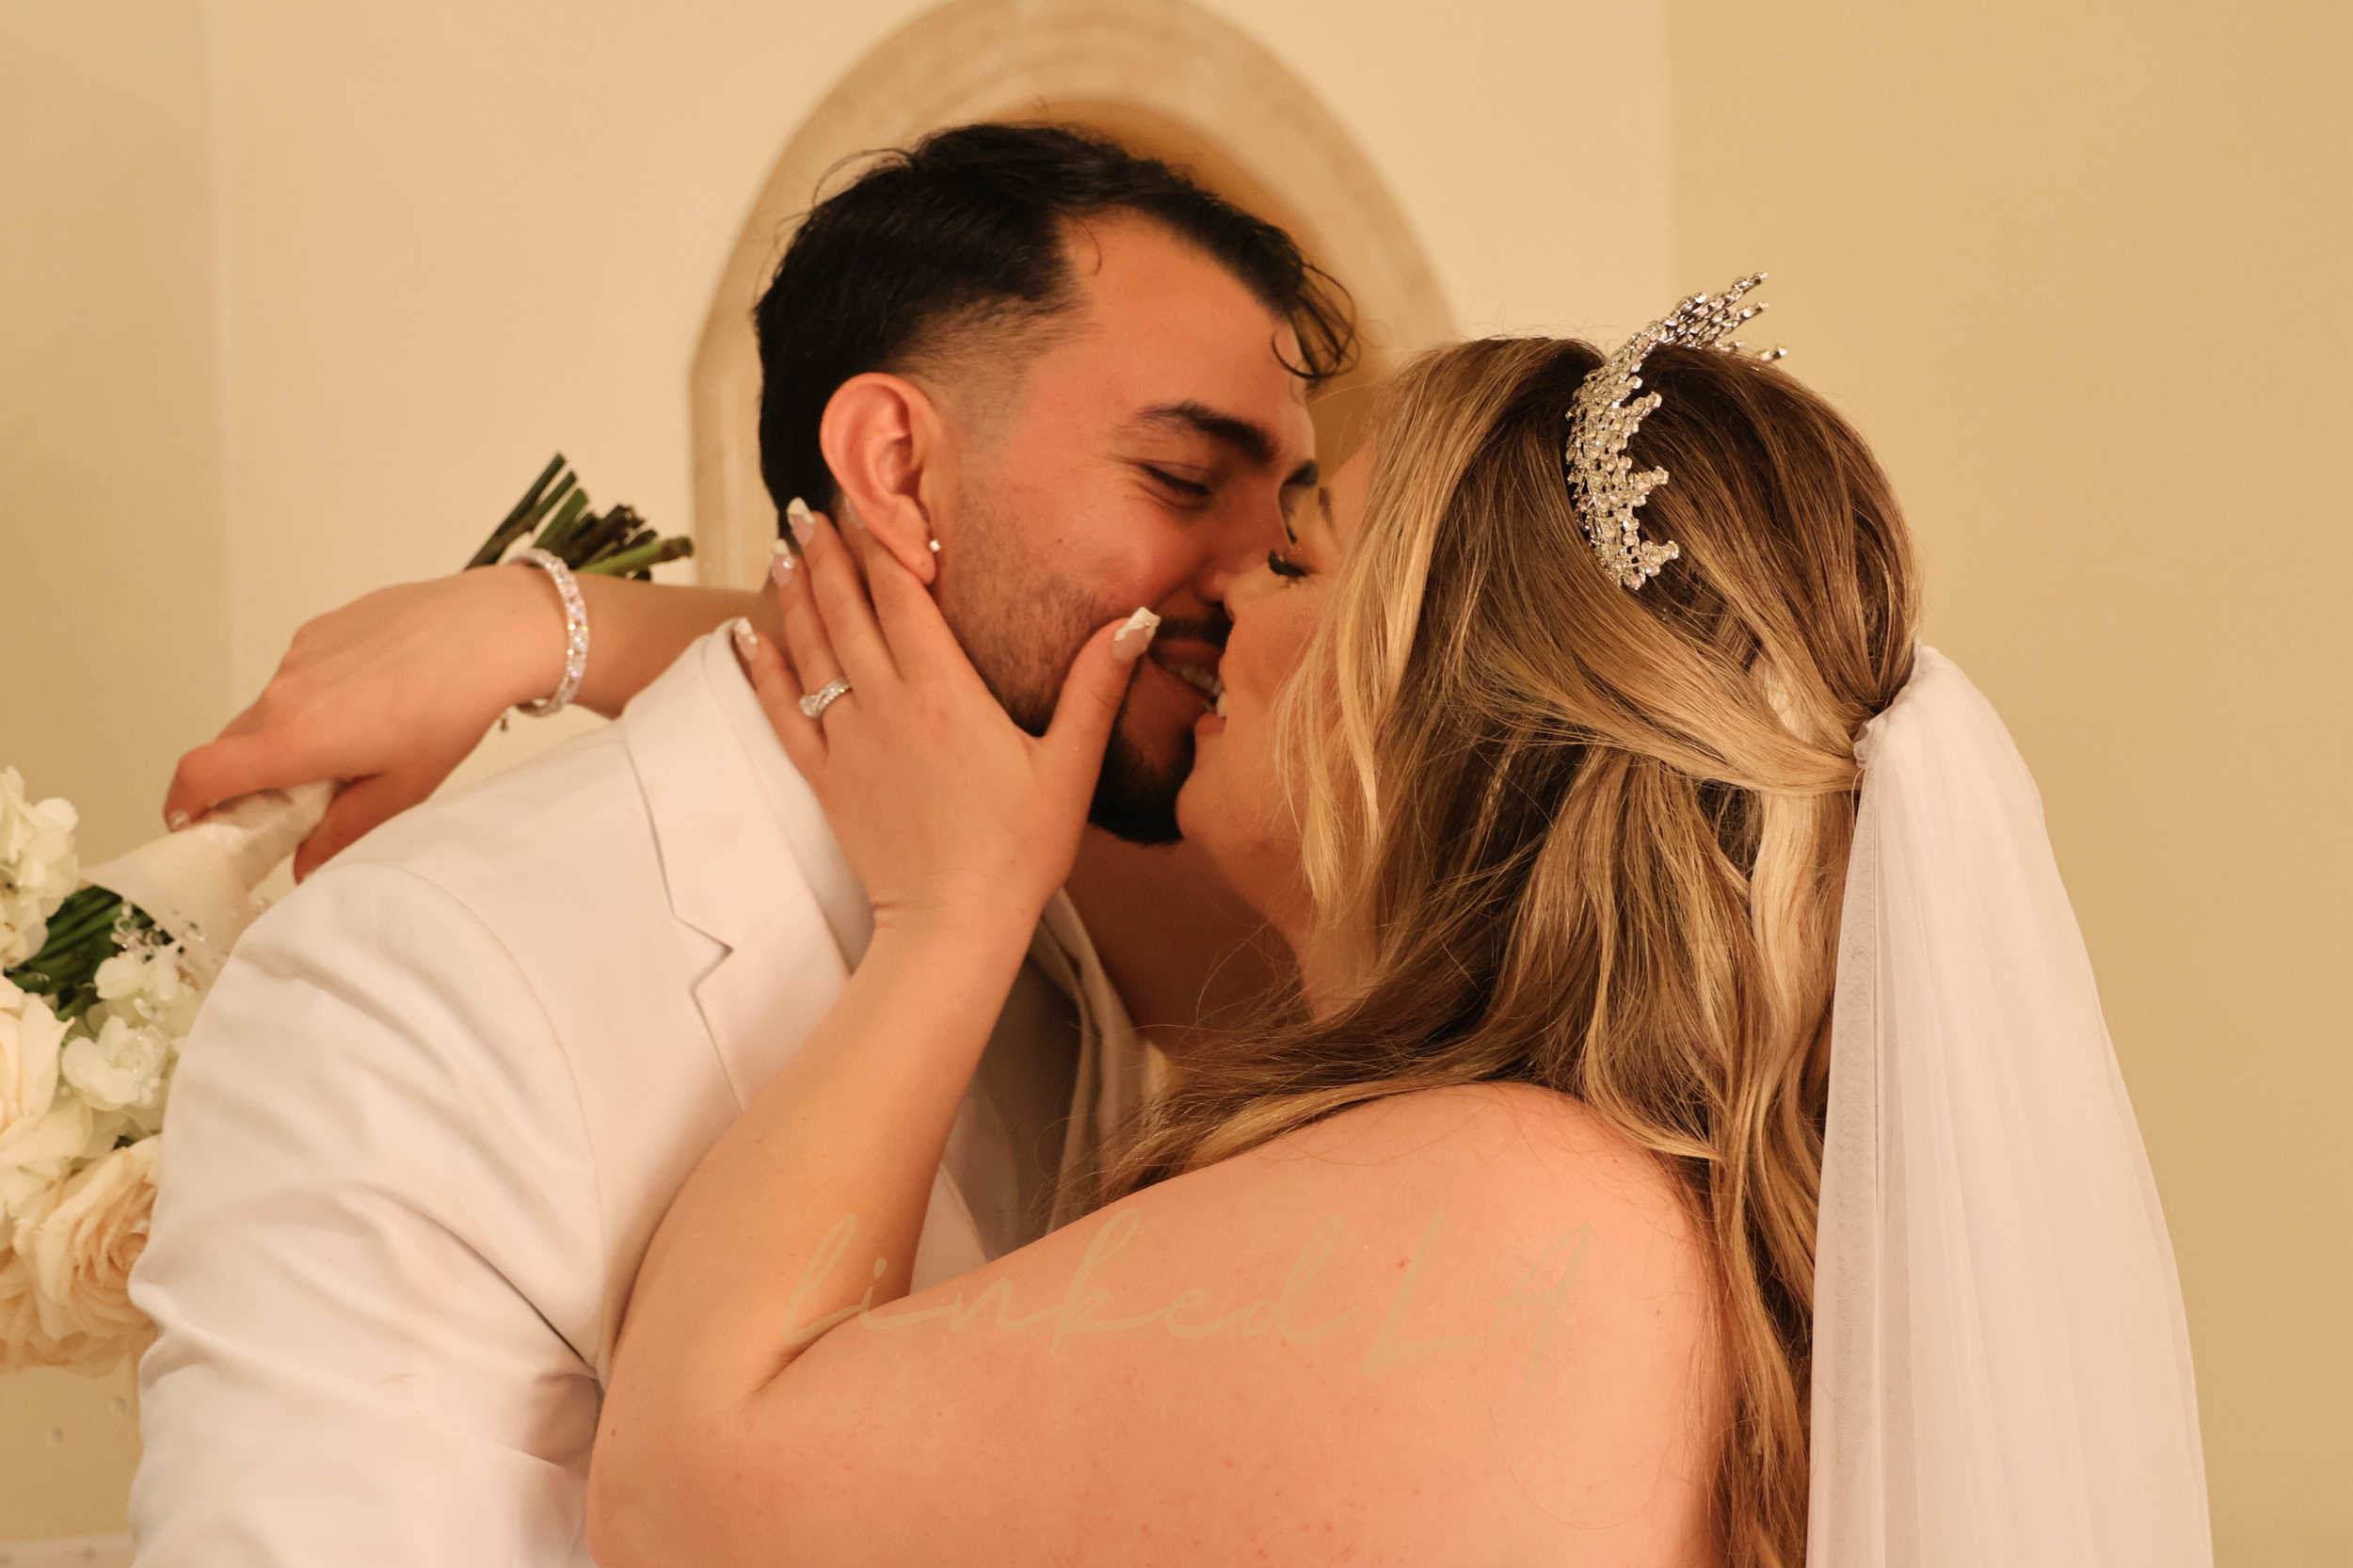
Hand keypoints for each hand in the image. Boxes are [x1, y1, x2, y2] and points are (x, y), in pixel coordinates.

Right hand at [163, 569, 562, 879]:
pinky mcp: (319, 628)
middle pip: (233, 744)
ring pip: (271, 708)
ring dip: (291, 734)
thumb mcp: (402, 788)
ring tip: (358, 742)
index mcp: (292, 739)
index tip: (193, 822)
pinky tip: (375, 696)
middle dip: (250, 777)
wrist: (491, 631)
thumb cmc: (452, 709)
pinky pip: (300, 674)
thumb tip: (304, 866)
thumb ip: (342, 831)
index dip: (184, 803)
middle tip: (293, 800)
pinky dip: (318, 695)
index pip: (200, 774)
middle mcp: (281, 693)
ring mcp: (298, 655)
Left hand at [736, 509, 1154, 933]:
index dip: (885, 542)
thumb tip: (1135, 621)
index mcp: (945, 692)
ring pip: (811, 650)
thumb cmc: (1017, 851)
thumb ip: (1097, 688)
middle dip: (828, 553)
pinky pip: (782, 713)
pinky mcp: (827, 779)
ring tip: (782, 547)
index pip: (903, 597)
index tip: (871, 498)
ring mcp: (849, 741)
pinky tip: (748, 637)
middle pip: (848, 610)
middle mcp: (887, 705)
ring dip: (795, 594)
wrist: (952, 924)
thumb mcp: (1070, 767)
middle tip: (807, 506)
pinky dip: (763, 671)